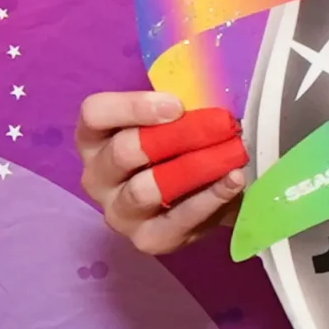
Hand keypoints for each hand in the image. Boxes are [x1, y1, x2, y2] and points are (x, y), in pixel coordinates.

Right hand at [75, 90, 245, 256]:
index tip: (177, 105)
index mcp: (95, 138)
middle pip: (123, 151)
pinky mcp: (147, 239)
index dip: (133, 107)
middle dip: (176, 136)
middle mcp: (97, 177)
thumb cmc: (178, 145)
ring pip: (147, 189)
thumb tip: (207, 89)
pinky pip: (176, 220)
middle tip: (218, 125)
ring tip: (231, 154)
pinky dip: (209, 199)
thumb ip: (178, 104)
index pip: (95, 114)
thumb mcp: (172, 119)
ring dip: (194, 168)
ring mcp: (119, 212)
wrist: (199, 194)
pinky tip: (233, 181)